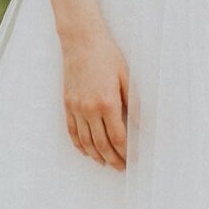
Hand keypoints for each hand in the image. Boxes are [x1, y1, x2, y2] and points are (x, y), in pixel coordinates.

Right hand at [61, 23, 129, 167]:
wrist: (82, 41)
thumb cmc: (107, 56)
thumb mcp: (127, 78)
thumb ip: (133, 103)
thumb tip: (141, 125)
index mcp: (107, 103)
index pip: (117, 137)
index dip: (125, 151)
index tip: (132, 159)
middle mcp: (89, 109)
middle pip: (101, 144)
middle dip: (112, 159)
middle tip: (120, 167)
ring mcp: (76, 108)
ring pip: (85, 142)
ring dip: (96, 156)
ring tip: (106, 163)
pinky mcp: (67, 104)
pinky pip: (72, 131)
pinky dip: (79, 145)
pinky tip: (87, 151)